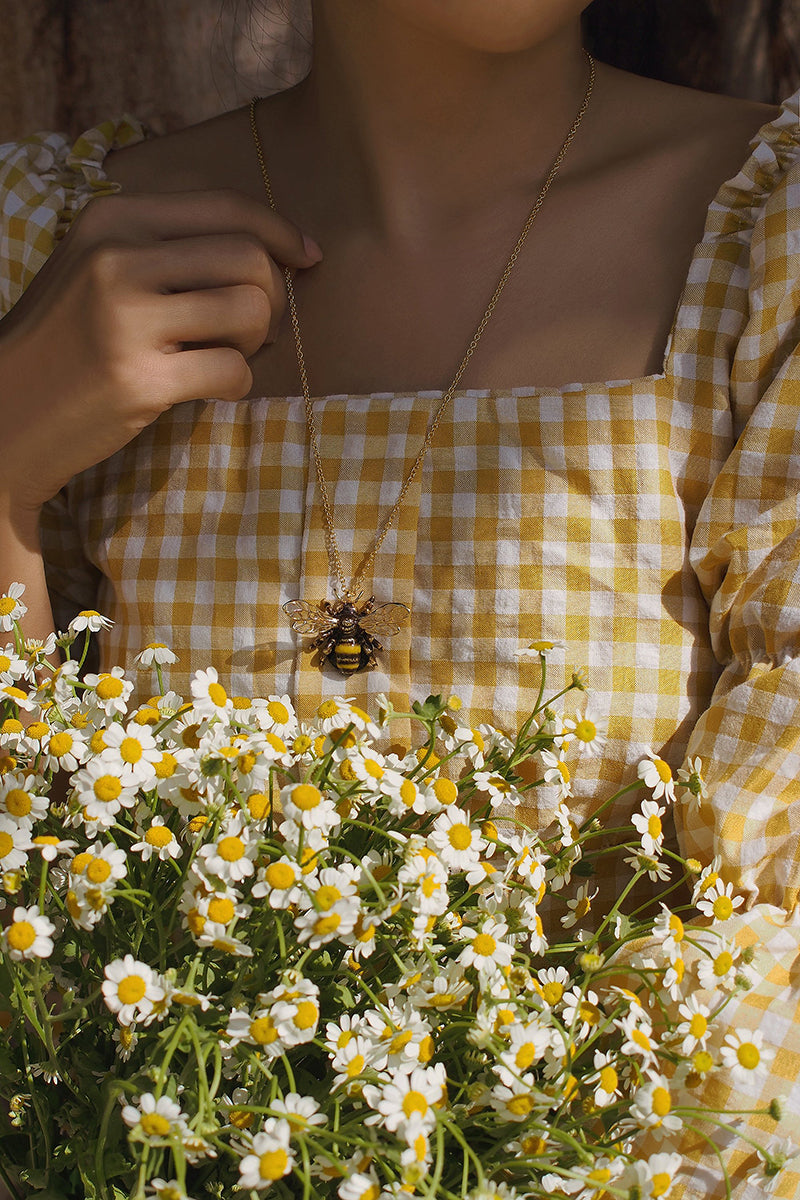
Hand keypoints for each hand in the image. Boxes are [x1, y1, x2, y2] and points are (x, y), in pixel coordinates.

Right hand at [0, 188, 322, 515]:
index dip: (280, 231)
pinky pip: (233, 371)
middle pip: (249, 258)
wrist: (6, 412)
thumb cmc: (64, 344)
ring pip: (251, 309)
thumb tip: (268, 251)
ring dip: (257, 341)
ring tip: (227, 356)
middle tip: (255, 331)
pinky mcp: (140, 381)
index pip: (224, 207)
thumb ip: (165, 250)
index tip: (306, 257)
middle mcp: (117, 260)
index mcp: (111, 221)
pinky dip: (237, 384)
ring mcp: (126, 320)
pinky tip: (211, 390)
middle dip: (273, 297)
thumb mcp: (95, 270)